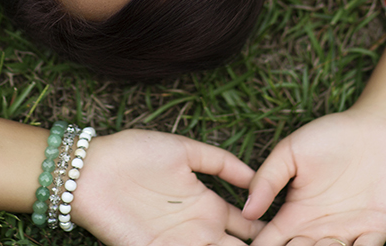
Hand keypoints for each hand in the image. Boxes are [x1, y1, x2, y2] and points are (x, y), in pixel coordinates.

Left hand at [72, 129, 263, 245]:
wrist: (91, 170)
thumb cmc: (134, 154)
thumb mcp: (183, 150)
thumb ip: (219, 161)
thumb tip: (254, 175)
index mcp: (207, 205)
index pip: (247, 226)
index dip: (268, 231)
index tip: (294, 232)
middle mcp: (197, 229)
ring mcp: (178, 244)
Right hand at [243, 111, 385, 245]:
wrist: (377, 129)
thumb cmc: (331, 136)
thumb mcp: (290, 152)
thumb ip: (268, 179)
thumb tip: (247, 211)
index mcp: (294, 216)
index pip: (269, 243)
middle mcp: (317, 231)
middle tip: (295, 244)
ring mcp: (346, 234)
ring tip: (318, 241)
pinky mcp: (374, 232)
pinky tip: (341, 245)